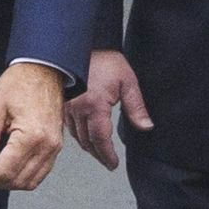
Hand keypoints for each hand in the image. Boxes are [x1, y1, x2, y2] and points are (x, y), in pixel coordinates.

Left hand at [0, 62, 67, 191]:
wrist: (43, 70)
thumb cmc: (18, 84)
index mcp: (31, 136)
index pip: (5, 172)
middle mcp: (47, 146)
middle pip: (17, 181)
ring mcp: (54, 148)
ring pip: (30, 182)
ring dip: (7, 182)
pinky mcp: (55, 147)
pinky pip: (39, 172)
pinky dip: (21, 176)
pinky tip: (5, 167)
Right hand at [69, 48, 151, 171]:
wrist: (81, 44)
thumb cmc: (104, 60)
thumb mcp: (127, 82)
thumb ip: (136, 107)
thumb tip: (146, 126)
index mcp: (95, 105)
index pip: (101, 139)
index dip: (107, 155)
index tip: (113, 163)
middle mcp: (78, 109)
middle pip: (87, 141)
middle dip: (98, 154)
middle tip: (107, 162)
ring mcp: (67, 107)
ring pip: (76, 136)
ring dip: (88, 147)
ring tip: (98, 152)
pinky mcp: (61, 103)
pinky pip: (68, 126)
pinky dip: (78, 135)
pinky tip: (84, 136)